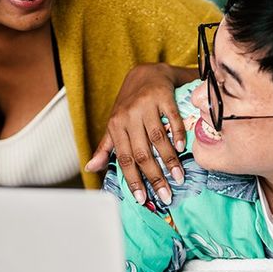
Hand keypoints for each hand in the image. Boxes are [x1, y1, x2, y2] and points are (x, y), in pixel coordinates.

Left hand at [86, 63, 195, 204]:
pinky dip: (177, 134)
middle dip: (154, 177)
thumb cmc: (130, 103)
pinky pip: (172, 118)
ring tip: (178, 177)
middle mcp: (129, 116)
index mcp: (116, 126)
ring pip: (157, 138)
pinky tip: (182, 148)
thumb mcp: (115, 124)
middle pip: (141, 152)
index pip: (123, 158)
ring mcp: (146, 105)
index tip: (142, 199)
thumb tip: (90, 168)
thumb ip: (106, 147)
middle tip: (166, 195)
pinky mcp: (163, 96)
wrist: (147, 72)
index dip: (132, 180)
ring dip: (169, 160)